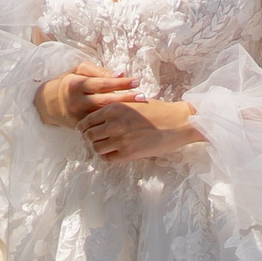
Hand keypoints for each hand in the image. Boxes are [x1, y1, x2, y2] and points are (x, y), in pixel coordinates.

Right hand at [37, 61, 136, 127]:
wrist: (48, 103)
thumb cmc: (69, 82)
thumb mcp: (79, 71)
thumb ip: (99, 71)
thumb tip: (120, 74)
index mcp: (75, 84)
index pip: (102, 83)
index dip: (120, 83)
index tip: (136, 81)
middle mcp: (76, 101)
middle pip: (105, 100)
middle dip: (125, 98)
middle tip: (143, 97)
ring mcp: (78, 116)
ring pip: (104, 115)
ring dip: (122, 112)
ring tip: (140, 109)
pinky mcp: (80, 127)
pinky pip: (99, 125)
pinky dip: (113, 122)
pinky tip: (127, 120)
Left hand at [76, 98, 200, 162]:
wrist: (178, 122)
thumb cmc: (157, 110)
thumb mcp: (132, 102)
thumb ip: (114, 108)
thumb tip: (97, 115)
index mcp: (113, 109)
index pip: (86, 121)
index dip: (84, 127)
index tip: (85, 130)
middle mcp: (113, 124)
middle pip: (88, 136)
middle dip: (89, 138)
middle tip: (95, 139)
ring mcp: (120, 140)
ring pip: (96, 148)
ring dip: (99, 148)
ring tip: (106, 146)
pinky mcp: (129, 153)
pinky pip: (108, 159)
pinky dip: (108, 157)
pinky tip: (114, 153)